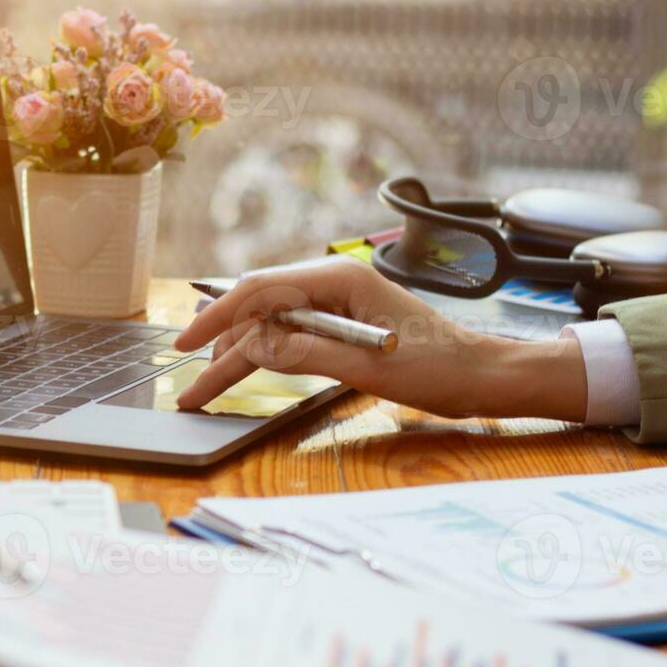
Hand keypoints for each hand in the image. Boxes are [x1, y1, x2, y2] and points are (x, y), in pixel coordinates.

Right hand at [174, 257, 588, 421]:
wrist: (481, 375)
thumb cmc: (438, 367)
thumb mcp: (368, 365)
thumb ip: (305, 352)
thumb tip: (248, 348)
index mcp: (337, 278)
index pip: (258, 292)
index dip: (215, 318)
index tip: (184, 346)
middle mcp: (330, 282)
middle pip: (256, 310)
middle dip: (219, 345)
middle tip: (190, 387)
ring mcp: (333, 302)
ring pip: (267, 325)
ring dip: (237, 355)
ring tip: (207, 387)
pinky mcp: (338, 323)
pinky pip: (288, 334)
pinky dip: (262, 355)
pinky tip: (242, 370)